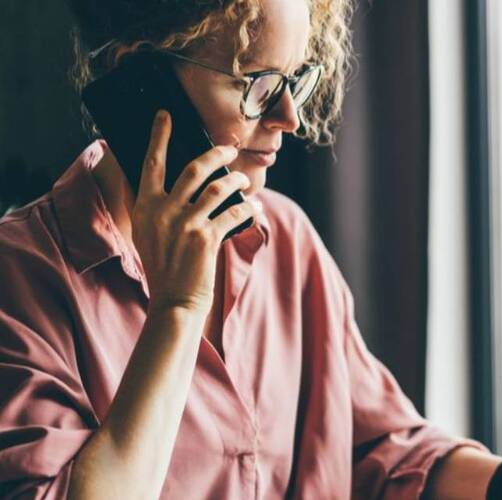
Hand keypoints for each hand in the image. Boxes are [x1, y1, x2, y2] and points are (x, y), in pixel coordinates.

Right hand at [131, 110, 258, 314]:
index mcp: (144, 207)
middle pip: (193, 168)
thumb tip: (166, 180)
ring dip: (237, 180)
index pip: (151, 163)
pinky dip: (249, 208)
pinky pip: (234, 213)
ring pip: (218, 187)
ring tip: (245, 181)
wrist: (173, 301)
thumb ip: (153, 206)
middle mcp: (162, 211)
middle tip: (230, 147)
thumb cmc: (165, 266)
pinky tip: (256, 207)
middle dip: (216, 153)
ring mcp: (184, 224)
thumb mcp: (146, 233)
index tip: (166, 115)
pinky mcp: (205, 238)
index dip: (160, 136)